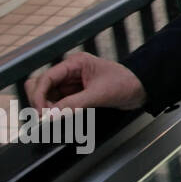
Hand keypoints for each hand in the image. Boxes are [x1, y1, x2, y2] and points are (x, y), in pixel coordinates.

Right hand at [26, 53, 146, 111]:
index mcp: (76, 63)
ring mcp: (72, 82)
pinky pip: (57, 102)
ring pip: (47, 95)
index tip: (41, 112)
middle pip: (41, 85)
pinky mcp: (75, 93)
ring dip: (48, 107)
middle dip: (41, 101)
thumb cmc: (126, 83)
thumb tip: (52, 114)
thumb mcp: (100, 94)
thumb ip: (74, 104)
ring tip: (55, 118)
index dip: (39, 95)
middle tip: (47, 117)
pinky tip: (61, 116)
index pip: (47, 78)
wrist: (141, 89)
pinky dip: (56, 110)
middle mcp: (70, 71)